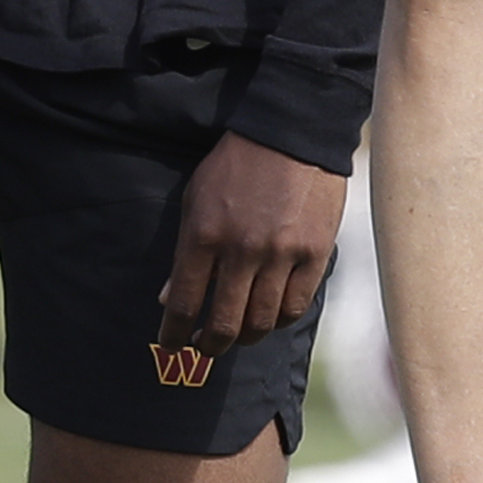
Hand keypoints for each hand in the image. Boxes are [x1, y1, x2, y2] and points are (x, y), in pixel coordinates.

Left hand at [157, 132, 345, 352]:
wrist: (290, 135)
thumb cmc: (235, 165)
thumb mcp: (195, 199)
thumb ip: (183, 251)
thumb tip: (167, 297)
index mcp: (204, 235)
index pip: (184, 302)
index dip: (174, 333)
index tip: (171, 345)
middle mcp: (242, 250)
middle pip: (224, 323)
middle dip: (210, 344)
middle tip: (205, 348)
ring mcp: (282, 255)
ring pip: (262, 321)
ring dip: (245, 336)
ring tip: (237, 334)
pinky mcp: (315, 255)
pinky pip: (295, 306)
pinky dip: (279, 319)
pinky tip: (269, 316)